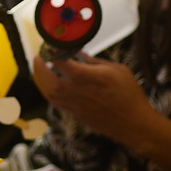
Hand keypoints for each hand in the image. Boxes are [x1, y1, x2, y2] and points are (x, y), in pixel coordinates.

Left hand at [32, 51, 152, 141]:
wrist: (133, 123)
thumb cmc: (129, 95)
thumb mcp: (117, 70)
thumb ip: (95, 62)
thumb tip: (80, 55)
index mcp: (88, 77)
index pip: (61, 63)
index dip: (52, 53)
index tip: (50, 46)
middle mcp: (77, 91)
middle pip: (48, 80)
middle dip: (39, 68)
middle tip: (38, 58)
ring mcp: (75, 104)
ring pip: (49, 93)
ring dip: (41, 80)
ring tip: (41, 70)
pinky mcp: (76, 113)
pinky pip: (56, 102)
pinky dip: (49, 92)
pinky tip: (51, 85)